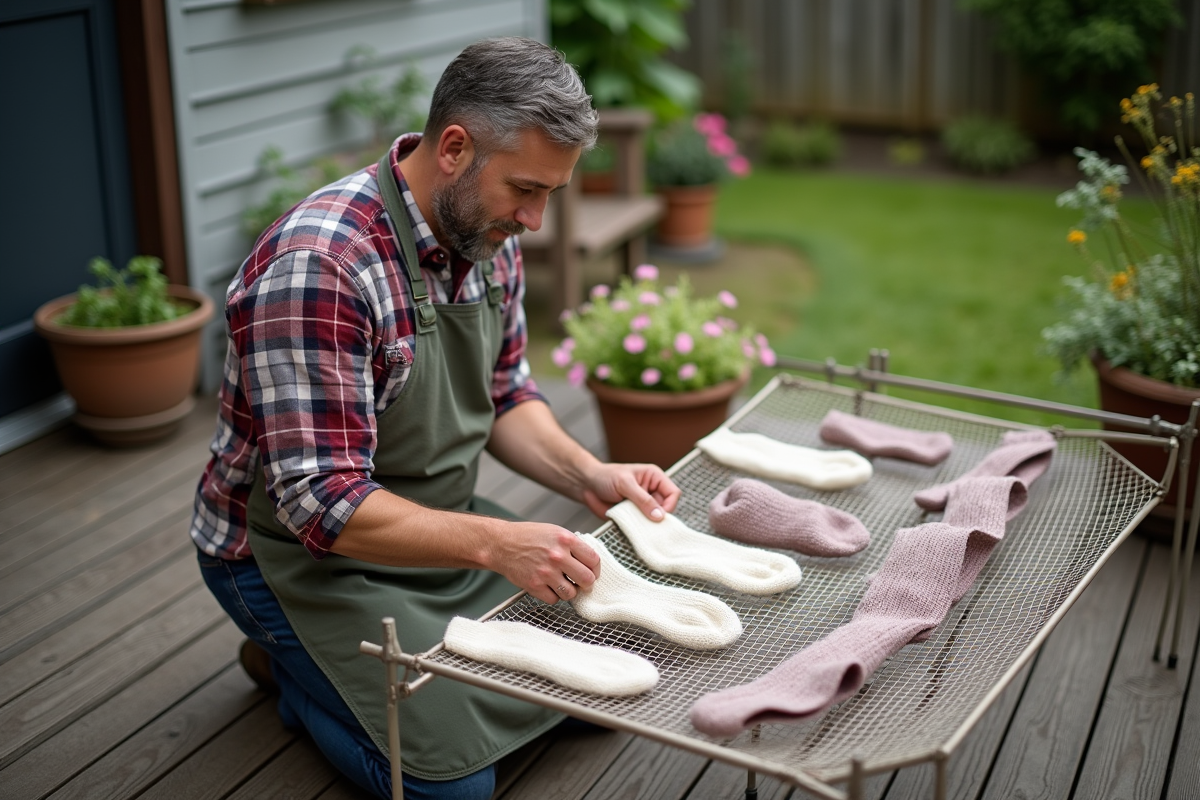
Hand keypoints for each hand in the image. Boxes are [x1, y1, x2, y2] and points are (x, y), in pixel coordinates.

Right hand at [484, 521, 599, 604]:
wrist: (501, 544)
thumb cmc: (527, 537)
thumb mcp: (554, 532)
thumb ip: (572, 545)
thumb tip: (589, 561)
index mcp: (565, 539)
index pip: (594, 560)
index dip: (596, 569)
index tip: (592, 572)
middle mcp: (557, 556)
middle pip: (587, 579)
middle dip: (586, 583)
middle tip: (581, 583)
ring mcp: (546, 572)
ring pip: (571, 593)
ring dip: (569, 591)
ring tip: (563, 584)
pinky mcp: (534, 585)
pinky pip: (554, 599)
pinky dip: (553, 595)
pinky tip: (548, 586)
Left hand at [580, 462, 681, 522]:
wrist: (586, 486)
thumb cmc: (605, 477)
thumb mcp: (625, 484)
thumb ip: (643, 499)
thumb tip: (660, 516)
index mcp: (654, 477)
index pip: (673, 493)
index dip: (669, 505)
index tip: (659, 516)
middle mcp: (652, 491)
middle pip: (667, 508)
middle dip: (659, 518)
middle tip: (649, 524)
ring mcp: (643, 505)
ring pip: (656, 520)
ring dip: (648, 524)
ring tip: (637, 525)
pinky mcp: (634, 516)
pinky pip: (643, 526)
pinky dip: (640, 529)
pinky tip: (632, 529)